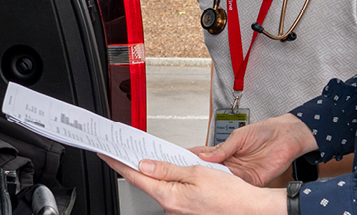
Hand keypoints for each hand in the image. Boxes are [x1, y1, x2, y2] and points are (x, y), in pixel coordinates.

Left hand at [101, 155, 283, 214]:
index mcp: (169, 196)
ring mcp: (178, 210)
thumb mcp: (197, 173)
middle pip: (146, 182)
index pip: (135, 177)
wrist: (250, 210)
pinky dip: (168, 180)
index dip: (119, 163)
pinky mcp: (186, 211)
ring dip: (154, 172)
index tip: (107, 154)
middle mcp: (170, 207)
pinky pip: (171, 192)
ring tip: (154, 156)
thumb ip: (168, 168)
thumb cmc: (230, 195)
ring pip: (159, 186)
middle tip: (126, 148)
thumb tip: (145, 164)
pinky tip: (173, 171)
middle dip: (136, 164)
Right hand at [189, 115, 317, 186]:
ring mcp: (242, 171)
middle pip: (212, 170)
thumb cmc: (266, 131)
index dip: (194, 157)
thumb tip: (206, 155)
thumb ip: (223, 147)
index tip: (180, 159)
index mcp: (227, 150)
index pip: (206, 155)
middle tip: (187, 171)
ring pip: (223, 179)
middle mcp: (233, 162)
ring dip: (214, 179)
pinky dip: (230, 185)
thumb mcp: (239, 136)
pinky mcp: (253, 179)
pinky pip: (239, 184)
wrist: (287, 136)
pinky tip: (222, 184)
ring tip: (202, 178)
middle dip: (200, 171)